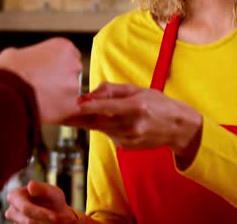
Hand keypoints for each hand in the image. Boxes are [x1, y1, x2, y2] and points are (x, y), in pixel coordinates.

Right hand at [0, 37, 81, 124]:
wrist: (6, 94)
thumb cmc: (8, 73)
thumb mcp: (15, 54)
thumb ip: (28, 56)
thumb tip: (24, 62)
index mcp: (62, 47)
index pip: (70, 55)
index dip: (57, 64)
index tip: (48, 71)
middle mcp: (73, 64)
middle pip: (73, 73)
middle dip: (60, 80)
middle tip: (43, 86)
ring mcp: (74, 86)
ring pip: (71, 92)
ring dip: (60, 97)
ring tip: (40, 100)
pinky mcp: (72, 106)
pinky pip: (74, 110)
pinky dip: (63, 111)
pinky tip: (50, 111)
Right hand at [5, 180, 77, 223]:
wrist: (54, 212)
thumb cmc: (51, 199)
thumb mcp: (52, 192)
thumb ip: (43, 189)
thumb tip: (30, 186)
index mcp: (14, 196)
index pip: (26, 208)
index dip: (41, 213)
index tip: (56, 216)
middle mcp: (11, 211)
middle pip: (29, 222)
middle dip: (47, 221)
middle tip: (64, 220)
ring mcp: (16, 222)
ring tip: (63, 221)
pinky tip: (57, 223)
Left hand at [72, 83, 202, 158]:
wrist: (178, 128)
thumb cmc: (157, 103)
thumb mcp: (138, 90)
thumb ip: (112, 89)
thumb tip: (90, 93)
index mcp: (136, 107)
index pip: (107, 107)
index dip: (89, 106)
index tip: (75, 103)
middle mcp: (131, 125)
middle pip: (97, 121)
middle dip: (77, 117)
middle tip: (58, 112)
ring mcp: (127, 138)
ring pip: (99, 128)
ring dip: (87, 120)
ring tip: (74, 112)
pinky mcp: (124, 146)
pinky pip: (107, 133)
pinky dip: (103, 126)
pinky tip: (110, 121)